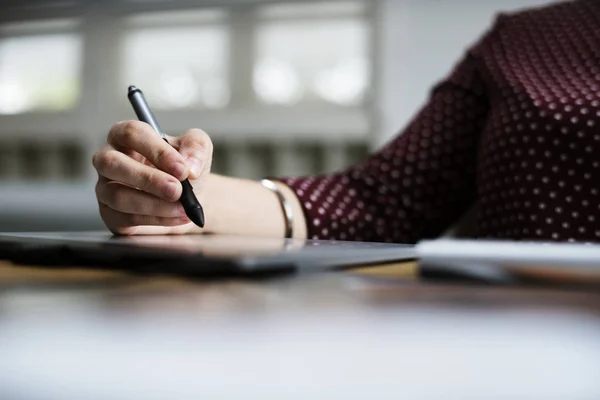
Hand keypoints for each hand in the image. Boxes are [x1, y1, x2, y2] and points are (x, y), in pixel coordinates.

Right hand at [93, 121, 212, 234]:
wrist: (186, 199)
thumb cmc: (182, 169)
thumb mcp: (197, 148)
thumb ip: (196, 146)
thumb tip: (190, 166)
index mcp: (125, 135)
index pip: (131, 133)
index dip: (157, 151)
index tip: (181, 169)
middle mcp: (108, 159)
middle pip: (112, 163)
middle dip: (148, 179)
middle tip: (177, 190)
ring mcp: (104, 188)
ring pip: (118, 196)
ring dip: (154, 204)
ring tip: (183, 208)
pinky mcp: (110, 214)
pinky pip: (126, 219)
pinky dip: (157, 219)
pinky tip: (177, 217)